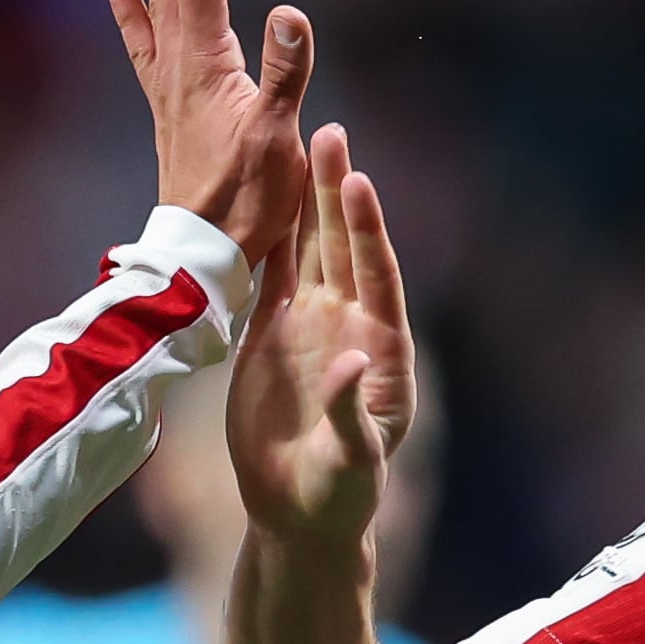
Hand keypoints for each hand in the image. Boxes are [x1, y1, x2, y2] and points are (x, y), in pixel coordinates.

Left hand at [104, 0, 313, 254]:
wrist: (205, 253)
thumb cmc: (248, 202)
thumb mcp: (277, 138)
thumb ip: (285, 73)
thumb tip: (291, 11)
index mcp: (205, 66)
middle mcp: (178, 66)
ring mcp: (168, 85)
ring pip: (150, 3)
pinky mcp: (169, 105)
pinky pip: (142, 42)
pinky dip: (128, 9)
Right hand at [226, 125, 413, 546]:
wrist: (298, 511)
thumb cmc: (339, 495)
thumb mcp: (352, 461)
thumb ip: (352, 414)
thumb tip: (352, 364)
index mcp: (382, 350)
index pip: (376, 276)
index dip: (367, 229)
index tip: (357, 181)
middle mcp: (350, 326)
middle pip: (345, 246)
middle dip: (336, 190)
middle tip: (327, 132)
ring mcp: (312, 325)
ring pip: (309, 250)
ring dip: (305, 200)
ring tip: (299, 141)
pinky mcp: (273, 334)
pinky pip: (272, 274)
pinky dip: (269, 236)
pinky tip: (262, 195)